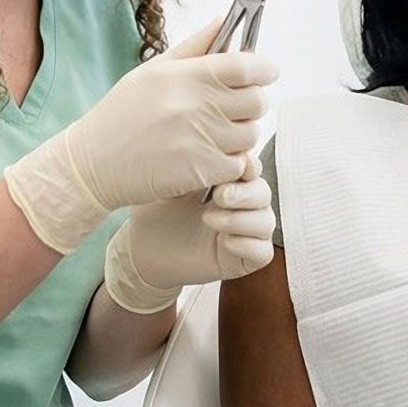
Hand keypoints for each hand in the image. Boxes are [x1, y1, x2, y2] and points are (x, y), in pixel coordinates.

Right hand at [4, 19, 277, 253]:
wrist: (93, 164)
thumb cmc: (122, 114)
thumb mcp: (152, 71)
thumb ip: (195, 46)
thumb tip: (226, 19)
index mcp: (184, 75)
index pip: (246, 66)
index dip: (264, 69)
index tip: (264, 73)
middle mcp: (195, 105)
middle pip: (257, 101)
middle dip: (251, 104)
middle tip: (234, 109)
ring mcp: (200, 139)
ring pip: (251, 134)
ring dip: (240, 135)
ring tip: (216, 135)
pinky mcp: (201, 171)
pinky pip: (238, 164)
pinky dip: (229, 163)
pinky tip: (207, 158)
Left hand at [104, 159, 275, 312]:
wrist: (141, 249)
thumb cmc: (156, 213)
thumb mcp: (169, 182)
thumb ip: (191, 164)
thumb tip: (210, 147)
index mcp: (227, 182)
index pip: (252, 169)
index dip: (248, 166)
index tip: (234, 165)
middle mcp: (241, 206)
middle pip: (264, 193)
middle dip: (245, 193)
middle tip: (219, 195)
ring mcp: (243, 233)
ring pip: (266, 222)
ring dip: (242, 219)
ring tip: (210, 219)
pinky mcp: (242, 259)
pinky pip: (262, 252)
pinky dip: (246, 245)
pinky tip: (222, 242)